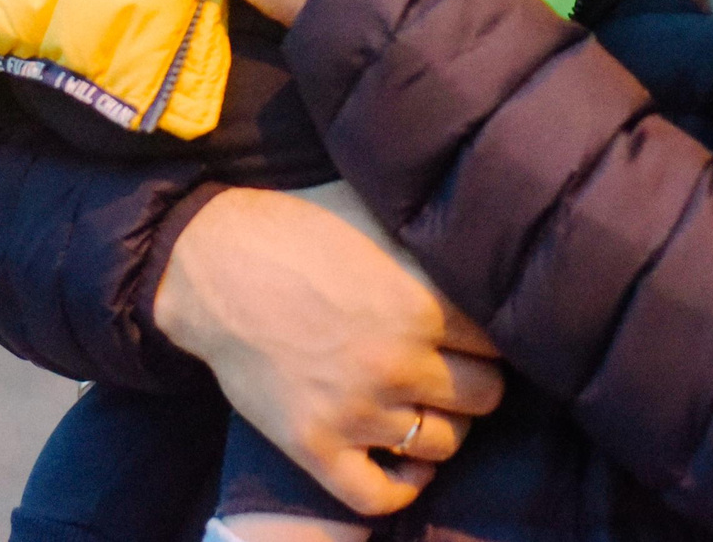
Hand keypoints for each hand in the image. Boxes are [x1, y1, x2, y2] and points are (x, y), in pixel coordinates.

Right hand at [155, 182, 503, 515]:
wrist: (213, 266)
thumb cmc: (300, 229)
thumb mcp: (379, 218)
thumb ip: (433, 246)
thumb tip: (484, 244)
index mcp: (422, 303)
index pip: (499, 342)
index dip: (490, 337)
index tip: (474, 335)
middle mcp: (398, 362)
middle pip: (484, 397)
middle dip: (475, 383)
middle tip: (454, 371)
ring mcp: (356, 410)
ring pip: (442, 443)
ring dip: (443, 427)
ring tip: (428, 407)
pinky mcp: (314, 446)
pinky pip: (380, 494)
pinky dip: (404, 487)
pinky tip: (408, 463)